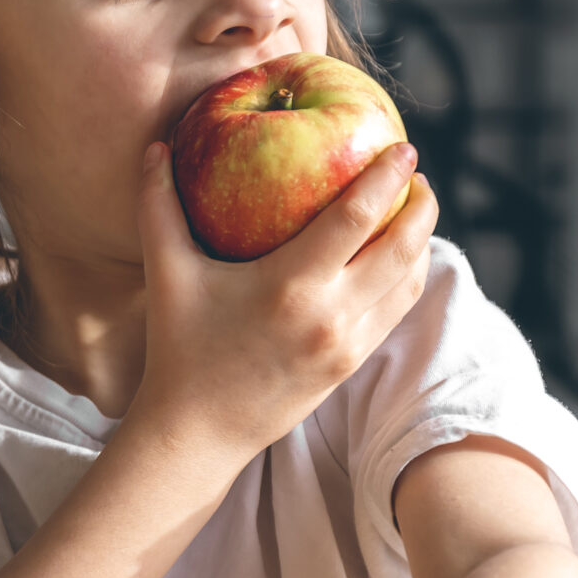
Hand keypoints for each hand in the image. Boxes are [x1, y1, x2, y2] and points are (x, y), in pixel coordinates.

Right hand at [128, 139, 438, 460]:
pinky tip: (398, 255)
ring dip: (421, 240)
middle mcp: (330, 315)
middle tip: (416, 172)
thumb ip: (158, 207)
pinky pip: (396, 311)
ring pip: (408, 282)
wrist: (198, 433)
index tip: (402, 148)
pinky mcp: (351, 364)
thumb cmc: (179, 349)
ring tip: (415, 209)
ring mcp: (347, 344)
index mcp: (290, 285)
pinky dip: (407, 276)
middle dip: (421, 204)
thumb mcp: (167, 275)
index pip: (359, 217)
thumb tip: (156, 145)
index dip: (387, 177)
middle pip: (402, 246)